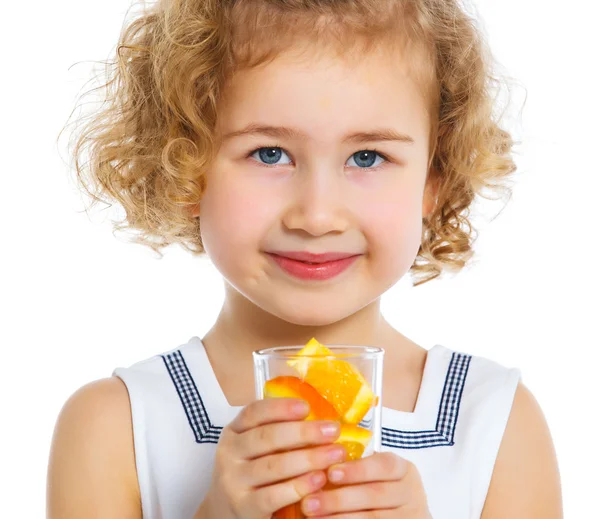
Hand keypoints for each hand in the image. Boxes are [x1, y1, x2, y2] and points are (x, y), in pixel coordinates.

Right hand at [195, 397, 346, 518]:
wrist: (224, 512)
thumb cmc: (250, 472)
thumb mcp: (253, 448)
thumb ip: (276, 431)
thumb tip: (319, 416)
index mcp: (234, 431)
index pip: (254, 412)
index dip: (280, 408)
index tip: (307, 407)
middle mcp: (229, 453)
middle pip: (267, 437)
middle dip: (304, 432)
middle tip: (333, 430)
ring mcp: (233, 481)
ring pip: (273, 466)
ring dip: (308, 458)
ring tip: (335, 453)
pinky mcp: (243, 507)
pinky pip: (273, 496)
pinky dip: (298, 487)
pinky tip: (319, 479)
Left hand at [299, 451, 431, 517]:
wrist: (395, 514)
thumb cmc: (375, 488)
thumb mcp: (371, 474)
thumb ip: (352, 467)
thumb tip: (317, 458)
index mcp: (403, 469)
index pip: (384, 465)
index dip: (357, 469)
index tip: (331, 472)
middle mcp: (411, 493)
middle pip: (376, 494)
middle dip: (339, 499)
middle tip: (309, 502)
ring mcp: (410, 516)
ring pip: (374, 518)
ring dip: (339, 518)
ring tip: (313, 516)